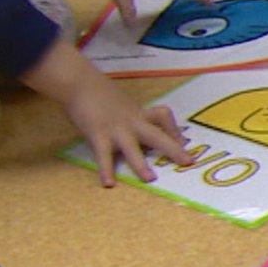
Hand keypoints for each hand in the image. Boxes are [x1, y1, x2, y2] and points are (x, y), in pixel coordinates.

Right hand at [21, 42, 194, 185]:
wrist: (79, 82)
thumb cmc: (100, 95)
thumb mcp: (123, 106)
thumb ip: (133, 119)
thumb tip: (142, 133)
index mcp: (139, 114)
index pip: (164, 117)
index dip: (174, 129)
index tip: (182, 141)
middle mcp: (132, 122)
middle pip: (157, 135)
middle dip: (173, 149)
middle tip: (188, 161)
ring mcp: (116, 129)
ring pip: (132, 148)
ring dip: (141, 164)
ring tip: (150, 179)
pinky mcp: (98, 134)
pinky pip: (103, 155)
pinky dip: (106, 170)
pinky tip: (108, 184)